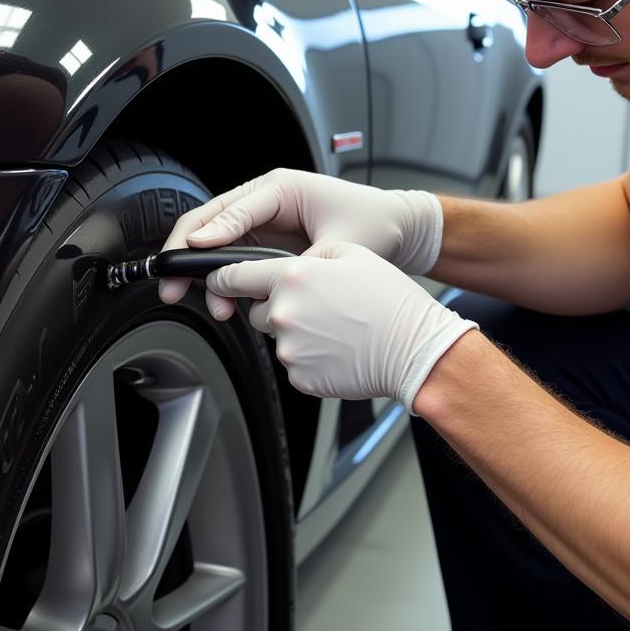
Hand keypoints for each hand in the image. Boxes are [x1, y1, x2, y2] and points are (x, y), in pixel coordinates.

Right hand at [157, 168, 442, 319]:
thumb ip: (300, 263)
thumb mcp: (339, 245)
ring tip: (214, 306)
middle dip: (185, 255)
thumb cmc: (374, 224)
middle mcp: (265, 200)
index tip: (188, 257)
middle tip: (172, 286)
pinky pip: (232, 259)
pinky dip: (224, 281)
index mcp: (280, 188)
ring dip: (205, 276)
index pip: (231, 209)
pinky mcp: (265, 242)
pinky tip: (228, 303)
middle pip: (208, 223)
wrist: (397, 229)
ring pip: (215, 244)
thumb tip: (269, 285)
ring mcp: (262, 221)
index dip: (207, 236)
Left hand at [205, 242, 476, 410]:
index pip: (233, 276)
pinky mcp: (299, 376)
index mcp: (292, 276)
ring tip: (334, 328)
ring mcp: (289, 348)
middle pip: (258, 310)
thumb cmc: (389, 302)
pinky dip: (308, 357)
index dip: (222, 278)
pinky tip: (336, 348)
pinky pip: (293, 363)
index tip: (216, 280)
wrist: (414, 349)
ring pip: (276, 337)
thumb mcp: (350, 253)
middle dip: (277, 307)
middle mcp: (283, 313)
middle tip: (317, 306)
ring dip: (295, 332)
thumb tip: (284, 266)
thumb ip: (307, 256)